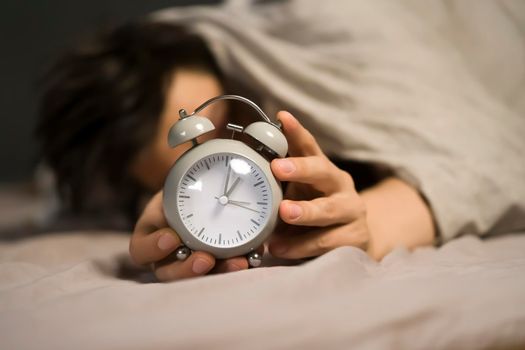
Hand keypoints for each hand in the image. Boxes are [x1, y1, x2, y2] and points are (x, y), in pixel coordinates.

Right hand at [129, 192, 251, 281]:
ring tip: (237, 263)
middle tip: (206, 259)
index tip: (171, 237)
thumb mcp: (179, 185)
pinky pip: (222, 272)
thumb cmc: (185, 190)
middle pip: (168, 273)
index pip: (141, 250)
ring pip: (197, 279)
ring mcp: (188, 265)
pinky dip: (237, 265)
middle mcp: (165, 257)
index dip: (153, 248)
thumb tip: (202, 177)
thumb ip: (184, 186)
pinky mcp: (213, 267)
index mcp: (149, 236)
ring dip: (218, 272)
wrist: (201, 195)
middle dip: (187, 269)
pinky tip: (250, 259)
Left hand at [268, 111, 368, 258]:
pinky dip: (302, 246)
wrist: (351, 242)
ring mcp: (352, 210)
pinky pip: (328, 241)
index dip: (297, 133)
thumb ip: (277, 187)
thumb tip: (240, 176)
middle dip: (300, 168)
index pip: (309, 147)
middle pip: (323, 171)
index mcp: (321, 170)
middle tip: (278, 168)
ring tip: (283, 213)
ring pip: (329, 209)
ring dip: (305, 211)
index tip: (282, 118)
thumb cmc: (312, 214)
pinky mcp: (356, 237)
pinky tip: (281, 248)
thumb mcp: (294, 196)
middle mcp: (339, 185)